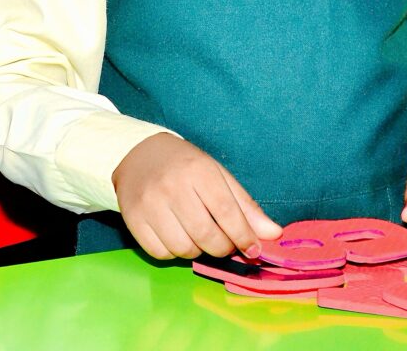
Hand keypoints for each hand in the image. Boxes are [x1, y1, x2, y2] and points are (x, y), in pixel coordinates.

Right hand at [112, 132, 282, 259]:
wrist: (138, 154)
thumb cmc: (185, 166)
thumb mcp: (218, 176)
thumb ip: (246, 206)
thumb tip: (274, 235)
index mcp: (198, 171)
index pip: (226, 212)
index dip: (243, 236)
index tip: (253, 250)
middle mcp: (172, 187)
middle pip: (205, 235)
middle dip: (222, 248)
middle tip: (225, 244)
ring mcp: (149, 204)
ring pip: (183, 249)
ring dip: (197, 251)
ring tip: (198, 235)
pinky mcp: (132, 219)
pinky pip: (160, 253)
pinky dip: (173, 252)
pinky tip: (176, 236)